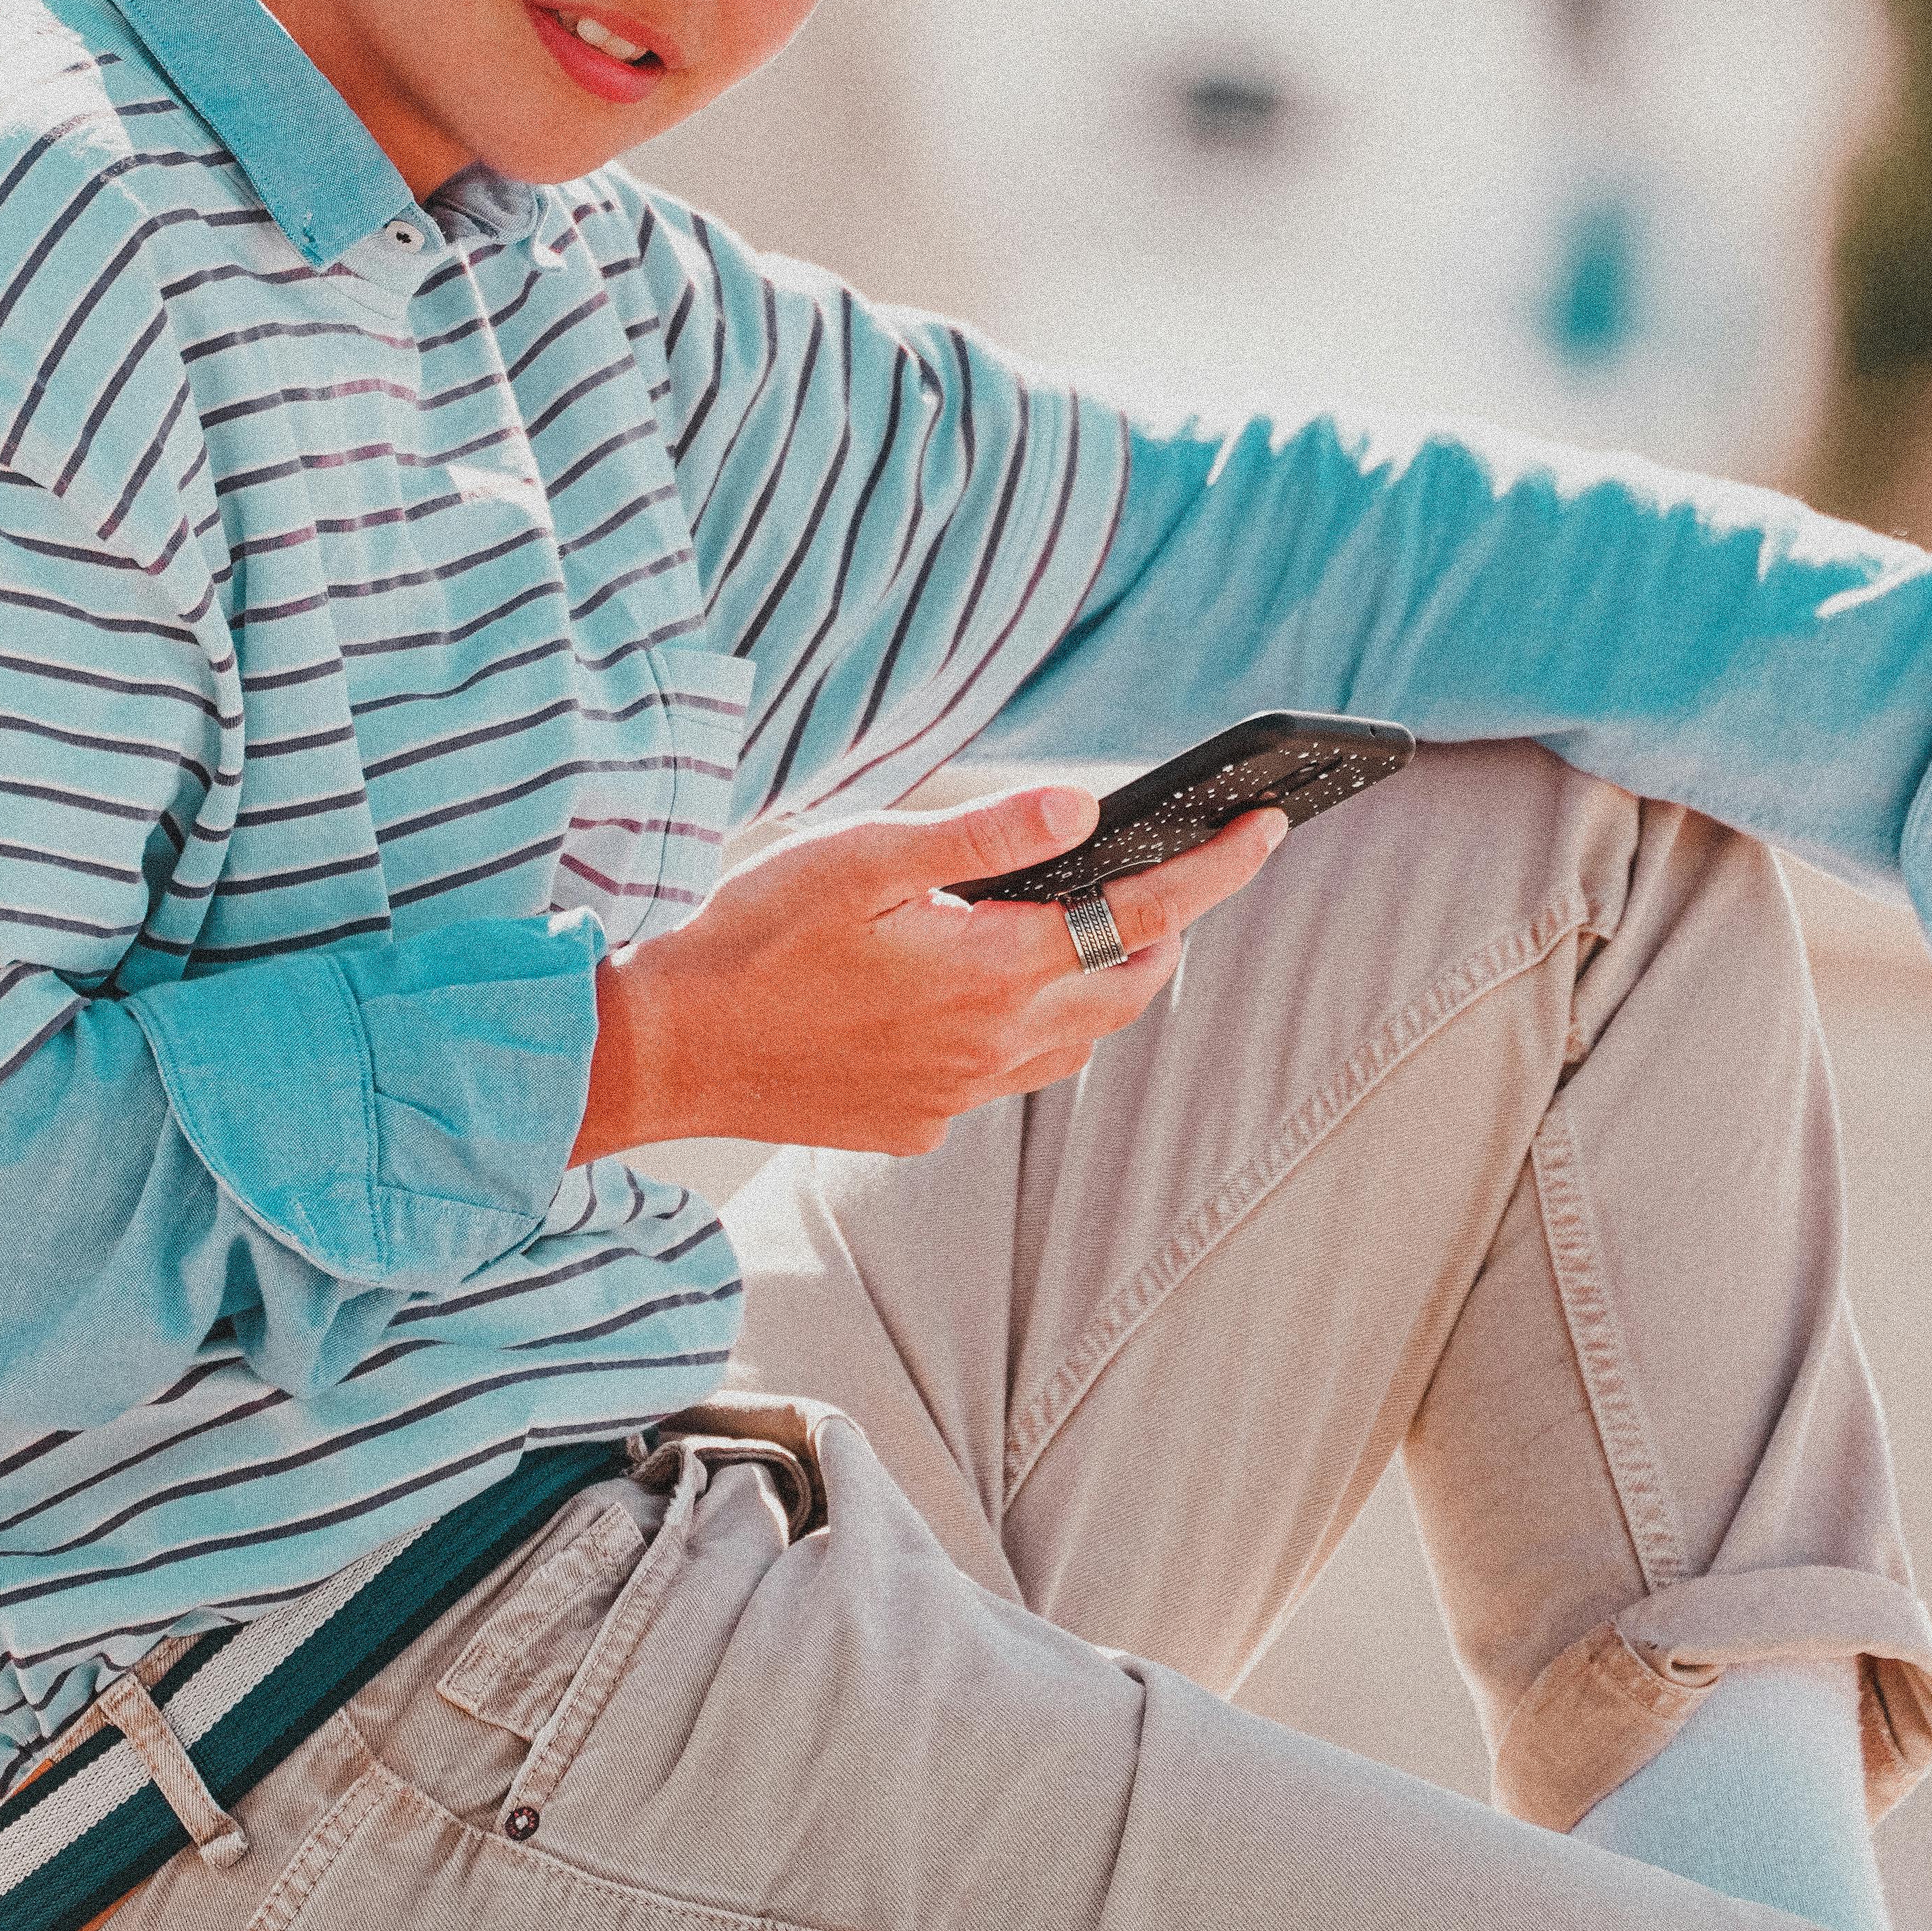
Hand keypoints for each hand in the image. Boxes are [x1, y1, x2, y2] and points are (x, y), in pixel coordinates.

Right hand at [575, 782, 1286, 1163]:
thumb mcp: (861, 856)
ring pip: (1078, 1037)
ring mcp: (957, 1094)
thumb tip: (1086, 808)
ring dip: (1109, 980)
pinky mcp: (917, 1122)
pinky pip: (1010, 1073)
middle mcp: (994, 1046)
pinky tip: (988, 993)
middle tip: (1184, 866)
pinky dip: (1032, 1026)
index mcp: (993, 970)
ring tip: (1101, 925)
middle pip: (1131, 985)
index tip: (1268, 825)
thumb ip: (981, 835)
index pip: (1149, 913)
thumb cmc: (748, 938)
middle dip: (1172, 925)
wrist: (663, 1053)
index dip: (1218, 866)